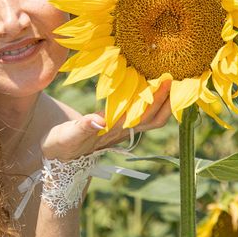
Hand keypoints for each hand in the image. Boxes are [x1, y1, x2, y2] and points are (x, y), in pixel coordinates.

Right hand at [41, 81, 171, 160]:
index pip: (143, 114)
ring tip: (172, 84)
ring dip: (164, 104)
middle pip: (154, 118)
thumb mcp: (68, 135)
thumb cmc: (62, 144)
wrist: (59, 159)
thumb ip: (83, 126)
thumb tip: (99, 120)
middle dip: (168, 100)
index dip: (157, 99)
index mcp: (114, 130)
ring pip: (151, 119)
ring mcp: (122, 131)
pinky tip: (154, 91)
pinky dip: (153, 104)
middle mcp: (123, 131)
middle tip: (178, 78)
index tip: (167, 80)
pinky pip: (143, 117)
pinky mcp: (119, 127)